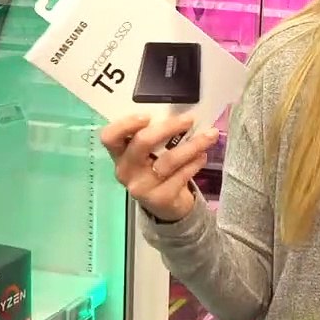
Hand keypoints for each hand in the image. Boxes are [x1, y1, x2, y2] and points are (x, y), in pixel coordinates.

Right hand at [100, 114, 219, 222]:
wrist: (166, 206)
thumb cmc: (156, 170)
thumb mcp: (149, 154)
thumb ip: (155, 136)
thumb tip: (180, 113)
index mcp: (119, 154)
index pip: (109, 137)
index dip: (125, 124)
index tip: (147, 116)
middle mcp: (126, 171)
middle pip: (142, 143)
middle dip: (168, 127)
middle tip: (189, 119)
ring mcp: (142, 186)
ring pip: (169, 159)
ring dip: (193, 145)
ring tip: (210, 135)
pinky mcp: (161, 198)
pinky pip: (181, 175)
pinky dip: (195, 162)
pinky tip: (203, 156)